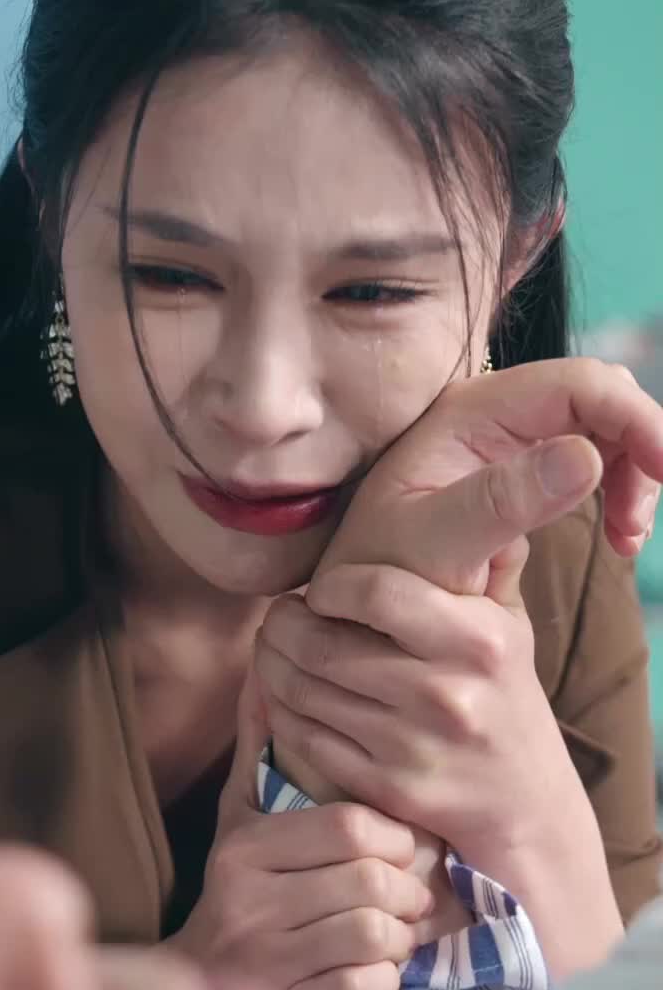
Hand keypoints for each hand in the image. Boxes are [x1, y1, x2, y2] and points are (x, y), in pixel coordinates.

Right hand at [174, 670, 435, 989]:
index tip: (402, 850)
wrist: (190, 986)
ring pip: (377, 936)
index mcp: (244, 850)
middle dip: (409, 892)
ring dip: (400, 938)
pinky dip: (383, 981)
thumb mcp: (236, 818)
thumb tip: (266, 669)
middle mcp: (249, 903)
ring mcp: (268, 962)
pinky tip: (370, 972)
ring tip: (392, 933)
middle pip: (373, 883)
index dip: (395, 838)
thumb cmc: (234, 892)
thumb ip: (258, 748)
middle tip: (411, 897)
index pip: (350, 826)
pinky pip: (368, 988)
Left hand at [259, 414, 624, 972]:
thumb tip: (466, 483)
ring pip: (302, 692)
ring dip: (272, 668)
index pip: (377, 590)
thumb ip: (479, 564)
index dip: (332, 585)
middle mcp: (448, 693)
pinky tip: (288, 700)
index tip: (325, 589)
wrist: (523, 805)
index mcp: (479, 640)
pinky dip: (282, 716)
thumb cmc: (500, 697)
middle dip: (283, 628)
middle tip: (281, 620)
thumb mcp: (505, 627)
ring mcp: (413, 746)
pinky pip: (304, 739)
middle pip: (323, 645)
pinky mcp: (385, 787)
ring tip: (277, 653)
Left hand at [320, 356, 662, 589]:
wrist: (355, 606)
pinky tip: (617, 541)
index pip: (579, 383)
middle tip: (634, 525)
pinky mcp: (524, 472)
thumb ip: (500, 502)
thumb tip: (585, 456)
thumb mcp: (432, 547)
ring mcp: (510, 439)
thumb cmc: (375, 576)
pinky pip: (596, 463)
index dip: (636, 418)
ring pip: (606, 430)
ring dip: (633, 478)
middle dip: (639, 451)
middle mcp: (493, 412)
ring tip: (625, 540)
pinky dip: (620, 495)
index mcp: (469, 412)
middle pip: (602, 398)